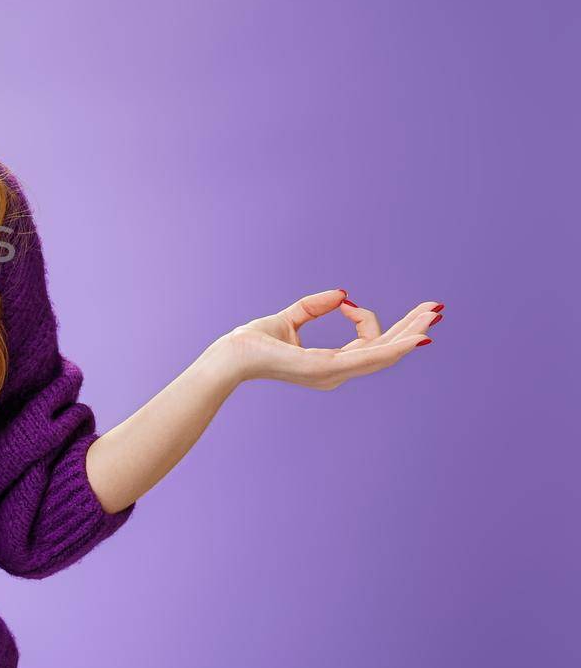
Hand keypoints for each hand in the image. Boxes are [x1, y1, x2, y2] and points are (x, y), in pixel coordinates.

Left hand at [217, 287, 441, 389]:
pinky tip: (415, 338)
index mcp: (331, 364)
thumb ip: (315, 306)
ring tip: (434, 316)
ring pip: (384, 353)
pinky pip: (369, 357)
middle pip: (385, 350)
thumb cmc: (253, 341)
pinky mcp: (326, 368)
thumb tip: (343, 294)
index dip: (365, 317)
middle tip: (437, 309)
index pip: (367, 341)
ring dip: (411, 333)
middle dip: (411, 328)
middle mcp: (337, 372)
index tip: (345, 301)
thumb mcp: (290, 319)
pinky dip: (395, 347)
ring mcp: (334, 373)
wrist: (230, 355)